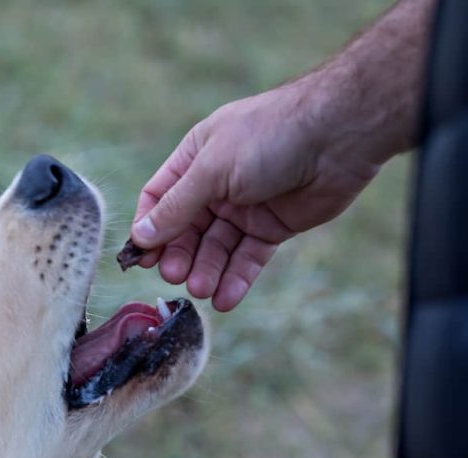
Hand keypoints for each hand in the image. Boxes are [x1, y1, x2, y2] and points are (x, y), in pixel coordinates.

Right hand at [130, 82, 380, 311]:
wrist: (339, 135)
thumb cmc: (269, 136)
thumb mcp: (212, 169)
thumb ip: (177, 206)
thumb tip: (141, 236)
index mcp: (195, 159)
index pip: (159, 198)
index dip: (149, 227)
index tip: (141, 256)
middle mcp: (216, 184)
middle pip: (186, 229)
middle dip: (179, 254)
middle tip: (175, 276)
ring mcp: (245, 207)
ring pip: (216, 248)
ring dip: (206, 270)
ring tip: (201, 289)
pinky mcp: (273, 227)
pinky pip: (248, 257)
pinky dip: (236, 278)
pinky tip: (225, 299)